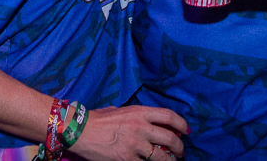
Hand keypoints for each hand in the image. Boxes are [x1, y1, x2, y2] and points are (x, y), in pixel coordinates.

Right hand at [68, 105, 186, 160]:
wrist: (80, 131)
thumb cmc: (98, 120)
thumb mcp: (120, 111)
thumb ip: (136, 116)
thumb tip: (150, 124)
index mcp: (139, 112)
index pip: (168, 116)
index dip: (182, 124)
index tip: (186, 131)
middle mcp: (140, 127)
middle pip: (170, 138)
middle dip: (180, 147)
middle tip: (181, 152)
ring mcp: (135, 145)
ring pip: (161, 156)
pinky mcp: (127, 159)